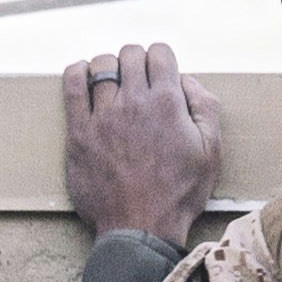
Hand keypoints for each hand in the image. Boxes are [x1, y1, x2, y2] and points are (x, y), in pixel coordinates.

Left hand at [62, 34, 222, 244]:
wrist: (140, 229)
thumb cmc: (178, 194)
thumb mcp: (211, 152)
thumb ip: (205, 108)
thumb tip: (187, 79)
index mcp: (168, 103)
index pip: (160, 52)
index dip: (162, 59)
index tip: (160, 75)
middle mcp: (134, 102)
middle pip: (130, 54)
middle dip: (137, 61)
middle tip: (138, 82)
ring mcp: (103, 116)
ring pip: (101, 65)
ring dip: (109, 68)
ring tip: (112, 85)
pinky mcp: (79, 133)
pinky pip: (71, 85)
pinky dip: (77, 73)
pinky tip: (84, 78)